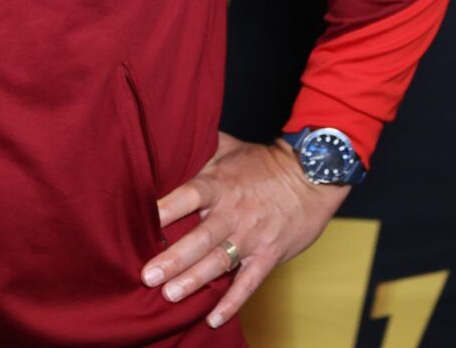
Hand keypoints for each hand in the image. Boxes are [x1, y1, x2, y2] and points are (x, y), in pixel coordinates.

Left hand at [140, 131, 349, 329]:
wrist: (312, 176)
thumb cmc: (265, 162)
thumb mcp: (229, 147)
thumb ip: (199, 148)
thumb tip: (168, 137)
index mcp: (219, 184)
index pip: (188, 196)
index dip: (166, 208)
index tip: (142, 221)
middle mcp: (232, 212)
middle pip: (199, 238)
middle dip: (173, 258)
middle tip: (148, 275)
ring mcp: (251, 236)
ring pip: (219, 262)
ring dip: (194, 280)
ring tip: (170, 295)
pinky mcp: (268, 254)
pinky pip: (248, 282)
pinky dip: (232, 302)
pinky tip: (213, 318)